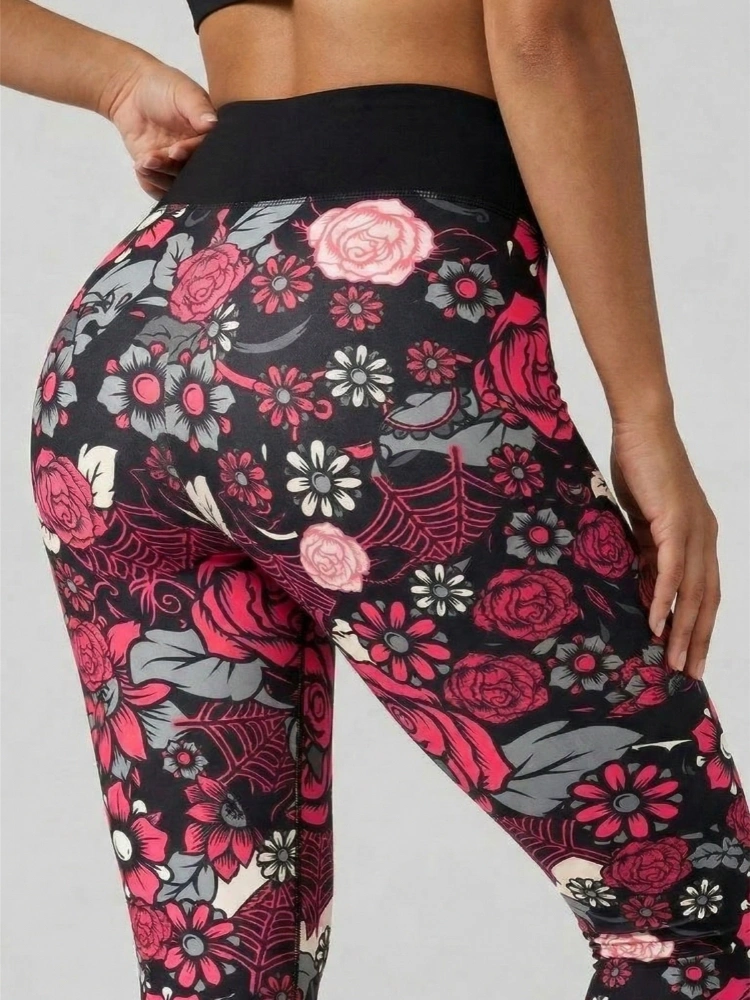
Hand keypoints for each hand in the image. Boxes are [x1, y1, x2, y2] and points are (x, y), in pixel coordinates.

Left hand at [99, 54, 216, 197]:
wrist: (131, 92)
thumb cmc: (162, 87)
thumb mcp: (183, 91)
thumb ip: (198, 108)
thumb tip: (213, 123)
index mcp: (208, 138)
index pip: (207, 154)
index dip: (191, 155)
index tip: (176, 150)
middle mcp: (196, 157)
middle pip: (191, 175)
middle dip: (172, 169)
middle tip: (154, 158)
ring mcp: (177, 167)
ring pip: (174, 186)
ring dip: (158, 177)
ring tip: (144, 161)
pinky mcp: (159, 173)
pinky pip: (158, 190)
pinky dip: (149, 183)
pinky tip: (140, 167)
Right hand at [609, 417, 719, 679]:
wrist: (643, 427)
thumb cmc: (640, 465)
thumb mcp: (643, 519)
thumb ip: (647, 550)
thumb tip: (642, 584)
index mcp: (700, 536)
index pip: (705, 591)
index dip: (700, 626)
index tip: (691, 655)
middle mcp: (705, 536)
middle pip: (707, 599)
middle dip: (698, 640)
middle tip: (689, 675)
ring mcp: (693, 530)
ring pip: (693, 592)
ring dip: (684, 630)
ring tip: (674, 662)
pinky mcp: (674, 522)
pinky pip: (671, 569)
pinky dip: (665, 599)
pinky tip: (656, 624)